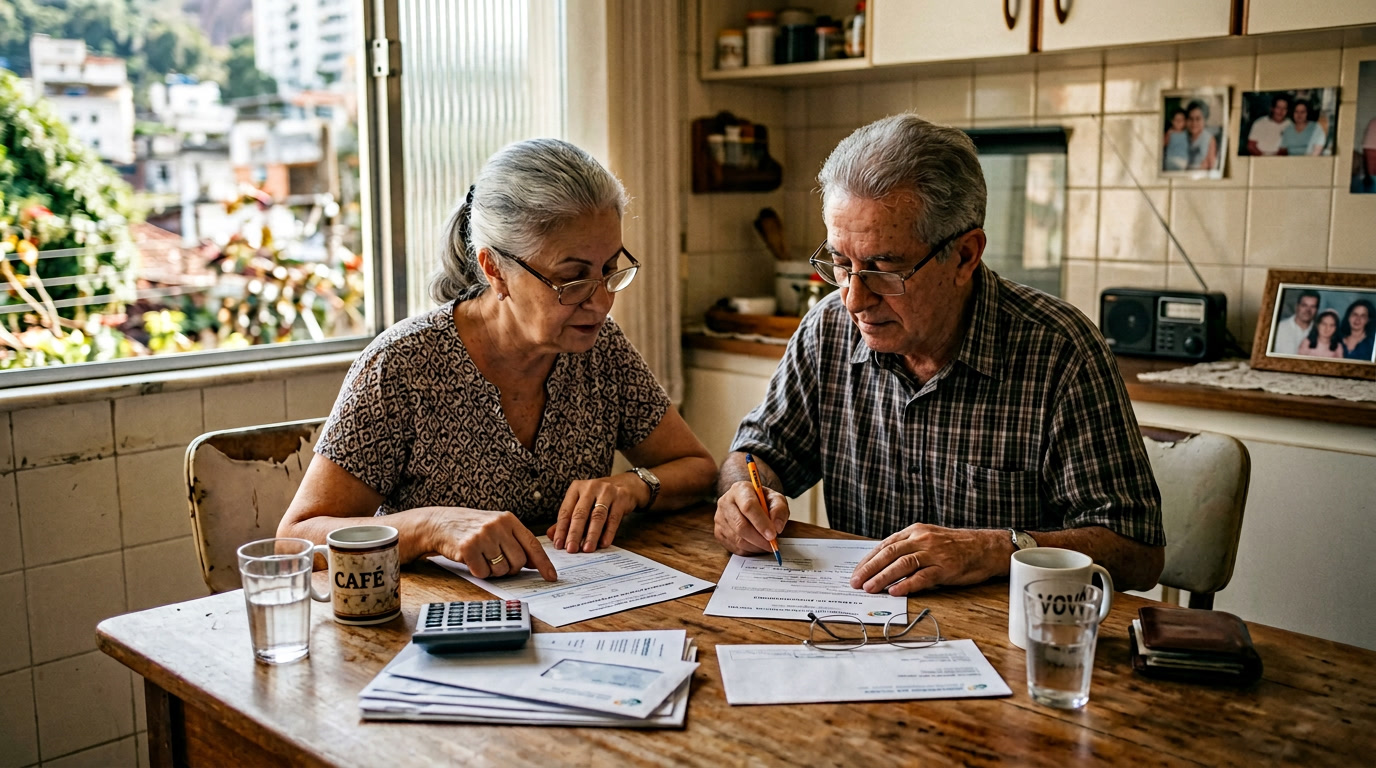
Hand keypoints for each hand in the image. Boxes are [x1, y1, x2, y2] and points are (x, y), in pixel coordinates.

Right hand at [429, 508, 556, 580]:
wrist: (441, 523)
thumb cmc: (472, 528)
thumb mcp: (497, 528)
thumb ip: (516, 542)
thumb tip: (535, 563)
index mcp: (509, 520)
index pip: (532, 545)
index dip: (543, 563)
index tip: (551, 577)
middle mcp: (498, 526)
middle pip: (519, 562)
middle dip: (510, 568)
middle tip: (496, 560)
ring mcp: (483, 536)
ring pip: (501, 570)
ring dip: (493, 570)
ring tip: (482, 556)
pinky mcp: (468, 547)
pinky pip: (484, 573)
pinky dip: (479, 572)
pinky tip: (472, 559)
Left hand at [546, 476, 641, 552]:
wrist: (626, 485)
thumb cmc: (599, 497)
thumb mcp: (582, 503)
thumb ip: (567, 519)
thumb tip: (551, 535)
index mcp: (576, 488)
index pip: (566, 511)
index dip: (561, 529)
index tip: (558, 545)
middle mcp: (590, 487)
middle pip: (580, 513)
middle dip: (574, 533)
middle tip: (571, 549)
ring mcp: (607, 492)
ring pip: (597, 516)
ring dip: (591, 535)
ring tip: (587, 549)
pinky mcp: (621, 498)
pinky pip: (613, 518)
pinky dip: (608, 532)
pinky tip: (603, 543)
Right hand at [713, 480, 789, 554]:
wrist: (749, 503)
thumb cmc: (762, 501)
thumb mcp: (776, 499)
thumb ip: (779, 510)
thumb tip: (777, 527)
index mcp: (740, 489)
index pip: (748, 506)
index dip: (761, 523)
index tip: (773, 534)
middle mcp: (725, 502)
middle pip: (740, 525)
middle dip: (759, 539)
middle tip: (772, 545)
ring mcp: (719, 518)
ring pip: (737, 539)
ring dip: (755, 546)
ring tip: (767, 545)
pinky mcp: (718, 532)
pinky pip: (734, 547)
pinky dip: (748, 550)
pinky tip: (757, 546)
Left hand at [850, 524, 1001, 595]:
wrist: (985, 547)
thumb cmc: (956, 546)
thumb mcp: (928, 539)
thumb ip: (908, 547)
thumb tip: (883, 564)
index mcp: (915, 531)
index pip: (885, 545)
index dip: (868, 559)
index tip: (856, 572)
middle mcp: (922, 539)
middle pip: (889, 553)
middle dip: (869, 568)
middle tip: (856, 582)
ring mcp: (934, 553)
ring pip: (902, 564)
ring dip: (883, 577)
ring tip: (870, 588)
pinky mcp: (945, 568)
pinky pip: (922, 577)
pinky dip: (907, 585)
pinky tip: (895, 591)